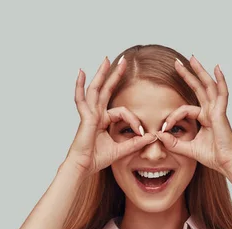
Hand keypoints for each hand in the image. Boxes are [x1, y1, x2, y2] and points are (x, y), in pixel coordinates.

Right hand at [66, 56, 157, 178]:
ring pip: (96, 89)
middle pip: (106, 90)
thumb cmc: (97, 159)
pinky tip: (81, 72)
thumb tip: (152, 137)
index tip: (142, 133)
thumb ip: (136, 143)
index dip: (134, 121)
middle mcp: (96, 114)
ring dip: (102, 74)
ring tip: (107, 59)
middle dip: (115, 75)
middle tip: (123, 61)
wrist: (84, 166)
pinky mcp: (85, 117)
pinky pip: (81, 99)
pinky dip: (79, 85)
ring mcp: (89, 114)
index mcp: (103, 120)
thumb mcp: (122, 149)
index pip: (123, 112)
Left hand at [155, 56, 231, 176]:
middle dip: (188, 75)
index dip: (172, 117)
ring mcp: (217, 110)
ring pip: (208, 86)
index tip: (163, 128)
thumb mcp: (188, 149)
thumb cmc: (212, 157)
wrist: (226, 163)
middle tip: (177, 63)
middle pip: (198, 88)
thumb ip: (174, 143)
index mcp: (205, 118)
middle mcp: (211, 111)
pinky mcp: (221, 113)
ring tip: (192, 58)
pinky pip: (221, 93)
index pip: (185, 110)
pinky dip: (220, 80)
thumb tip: (159, 135)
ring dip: (200, 72)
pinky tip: (217, 68)